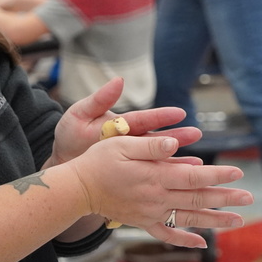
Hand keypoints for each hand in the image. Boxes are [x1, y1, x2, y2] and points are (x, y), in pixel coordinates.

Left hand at [47, 77, 201, 166]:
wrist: (62, 162)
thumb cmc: (69, 137)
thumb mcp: (79, 115)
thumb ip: (99, 99)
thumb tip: (118, 79)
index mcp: (120, 124)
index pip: (143, 120)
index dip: (161, 116)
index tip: (180, 113)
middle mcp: (130, 140)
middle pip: (156, 140)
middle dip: (177, 137)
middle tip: (196, 134)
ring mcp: (131, 158)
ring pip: (157, 159)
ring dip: (177, 160)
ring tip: (198, 162)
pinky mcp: (130, 174)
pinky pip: (150, 176)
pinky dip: (165, 178)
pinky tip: (182, 181)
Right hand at [69, 133, 251, 246]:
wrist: (78, 188)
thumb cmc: (99, 160)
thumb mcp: (122, 144)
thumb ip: (151, 146)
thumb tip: (176, 143)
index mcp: (154, 176)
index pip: (193, 177)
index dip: (217, 175)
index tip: (237, 172)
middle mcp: (156, 198)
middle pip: (197, 199)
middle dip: (225, 198)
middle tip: (248, 197)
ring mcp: (151, 213)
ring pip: (188, 219)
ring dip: (214, 221)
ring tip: (237, 221)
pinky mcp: (143, 222)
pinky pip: (167, 235)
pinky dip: (185, 240)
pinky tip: (202, 244)